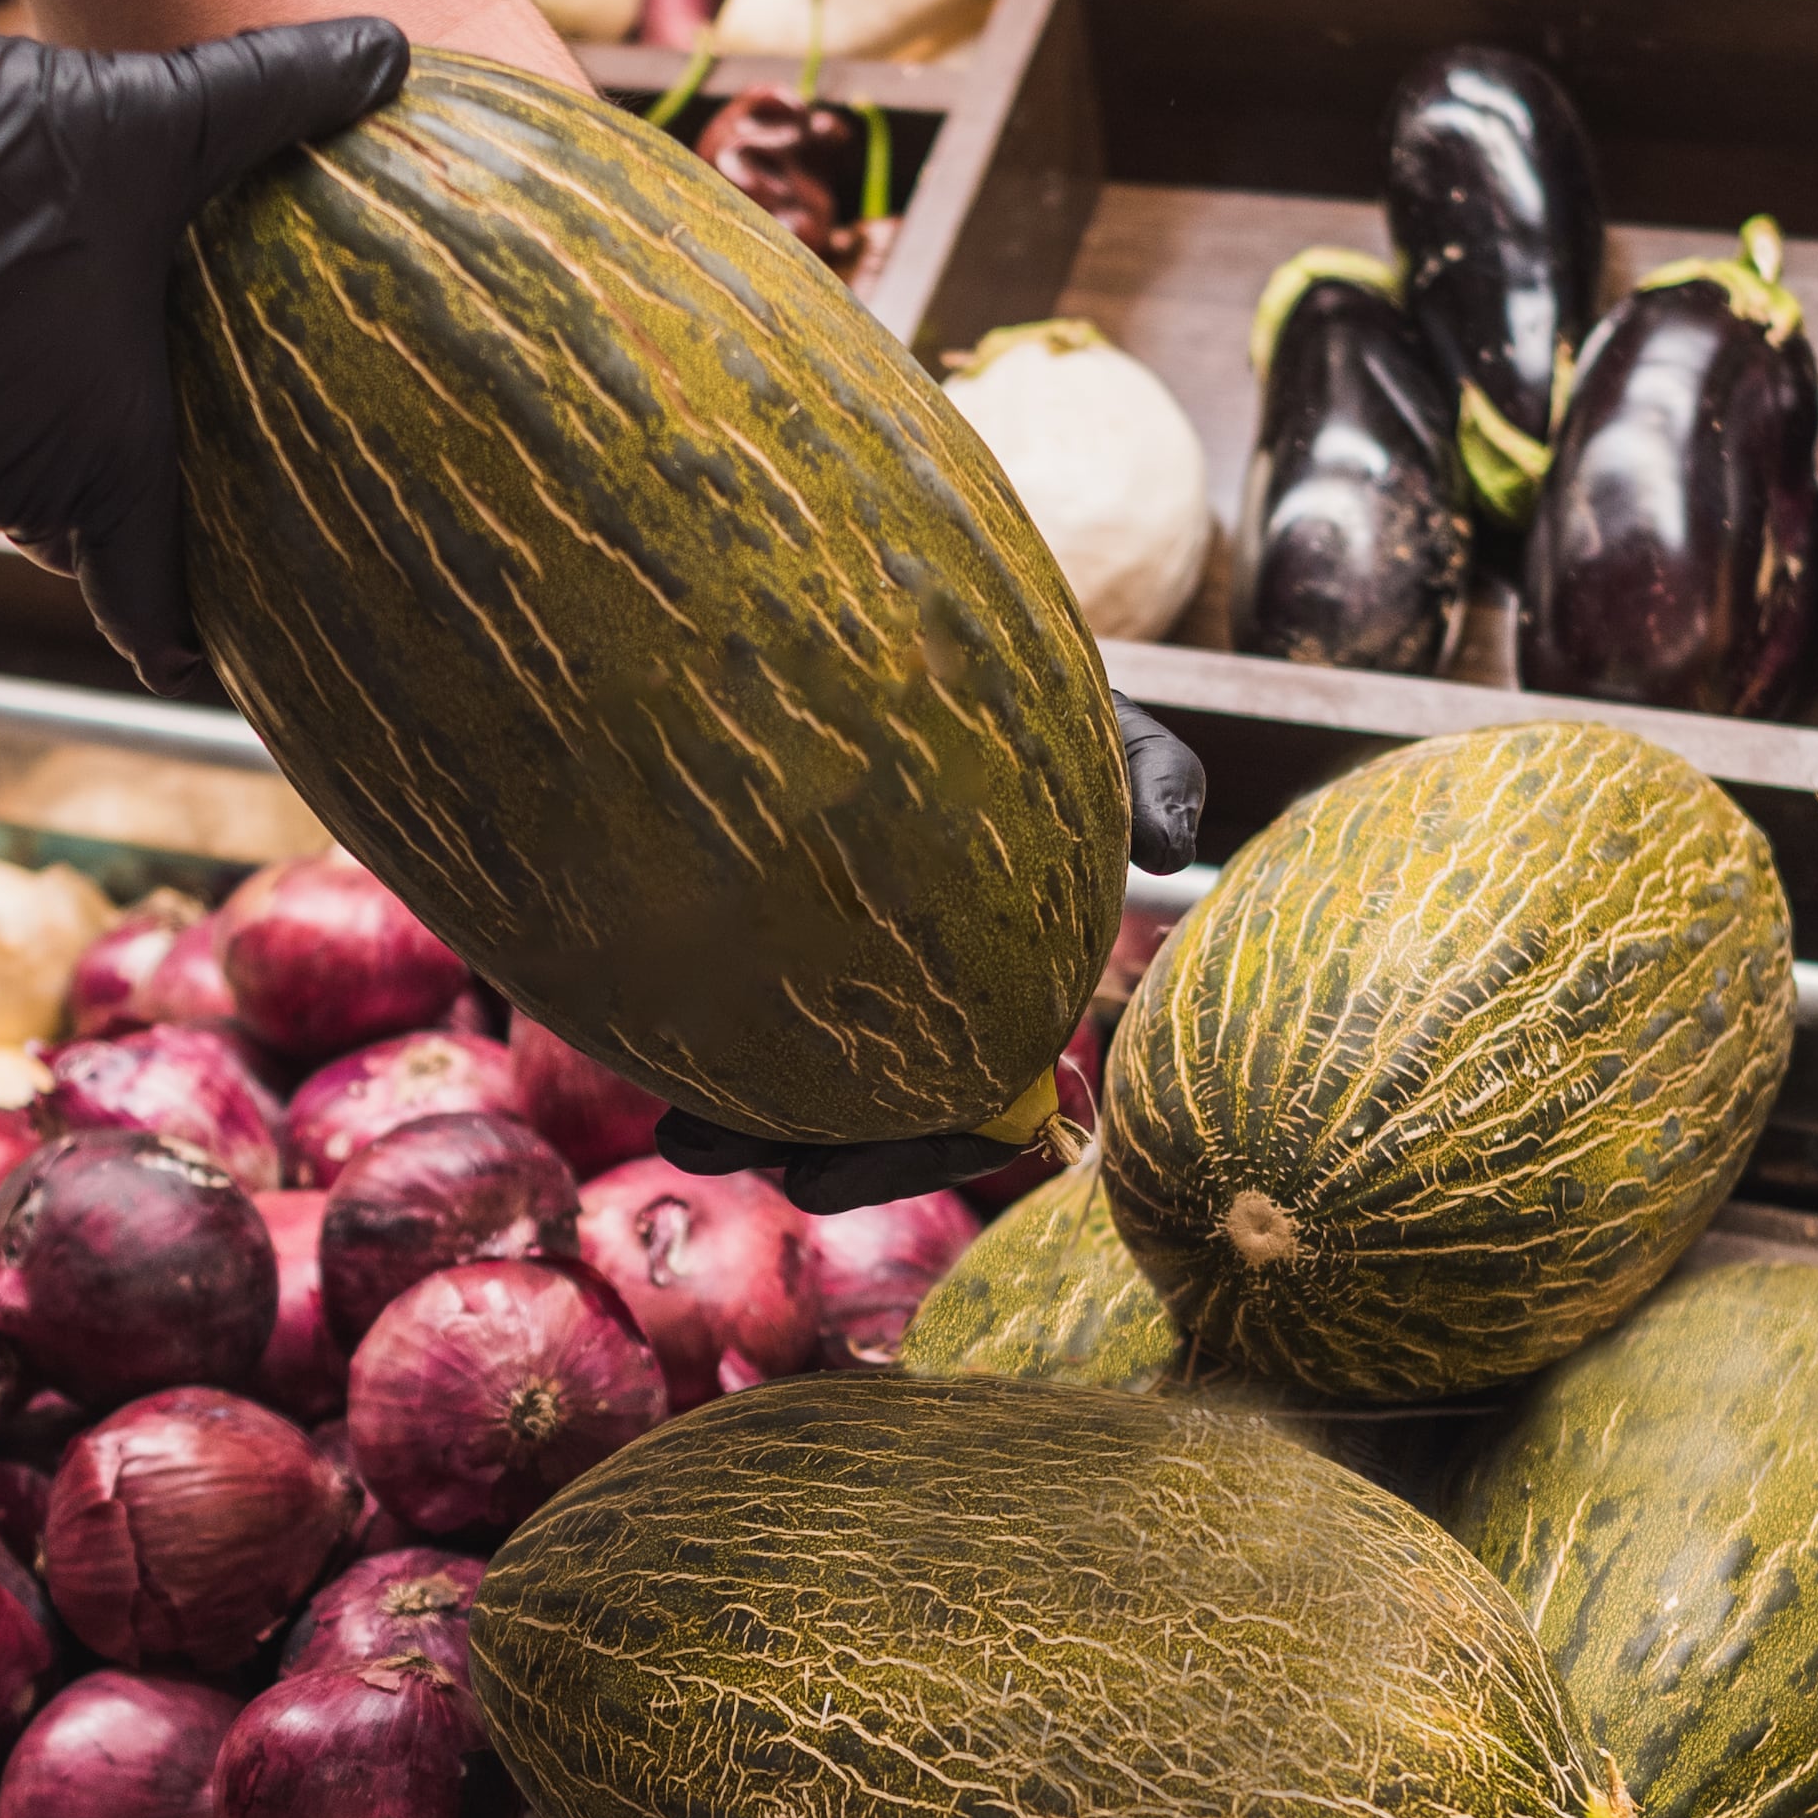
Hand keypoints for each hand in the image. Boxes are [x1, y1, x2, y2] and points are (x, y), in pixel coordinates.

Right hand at [0, 14, 408, 690]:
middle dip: (107, 472)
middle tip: (143, 411)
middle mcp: (4, 492)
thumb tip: (391, 49)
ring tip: (30, 321)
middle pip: (75, 514)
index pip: (154, 611)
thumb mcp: (154, 121)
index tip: (221, 671)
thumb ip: (274, 95)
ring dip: (5, 414)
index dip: (192, 649)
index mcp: (103, 461)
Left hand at [657, 696, 1210, 1212]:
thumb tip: (1171, 852)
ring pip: (796, 1060)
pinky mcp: (771, 911)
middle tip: (692, 1144)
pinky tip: (646, 1033)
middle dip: (787, 1142)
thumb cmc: (1026, 696)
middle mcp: (930, 985)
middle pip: (869, 1099)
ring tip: (668, 1124)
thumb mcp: (1101, 727)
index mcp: (1010, 979)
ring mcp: (846, 952)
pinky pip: (736, 991)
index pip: (969, 1102)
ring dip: (731, 1107)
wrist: (919, 636)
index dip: (902, 1154)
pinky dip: (698, 1024)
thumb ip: (1152, 773)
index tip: (813, 1181)